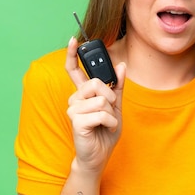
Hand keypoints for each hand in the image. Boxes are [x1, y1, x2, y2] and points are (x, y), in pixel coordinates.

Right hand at [65, 37, 126, 173]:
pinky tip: (104, 129)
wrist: (100, 155)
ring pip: (102, 100)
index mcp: (83, 94)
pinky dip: (110, 122)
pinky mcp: (76, 121)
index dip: (73, 54)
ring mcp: (73, 110)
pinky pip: (102, 114)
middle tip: (110, 110)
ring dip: (112, 114)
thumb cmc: (105, 131)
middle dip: (110, 97)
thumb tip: (121, 65)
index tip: (74, 40)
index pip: (74, 70)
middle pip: (95, 82)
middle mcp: (75, 99)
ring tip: (106, 123)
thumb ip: (117, 87)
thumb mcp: (116, 106)